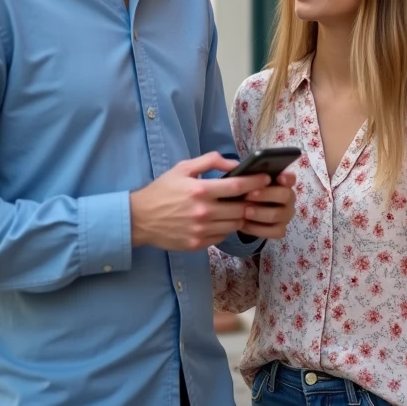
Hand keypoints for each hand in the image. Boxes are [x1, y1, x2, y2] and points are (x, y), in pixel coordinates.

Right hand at [129, 152, 271, 250]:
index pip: (237, 186)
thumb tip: (235, 163)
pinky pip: (223, 236)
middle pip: (241, 208)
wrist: (140, 219)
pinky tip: (222, 220)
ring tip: (240, 207)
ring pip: (235, 224)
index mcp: (199, 190)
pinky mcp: (198, 244)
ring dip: (241, 215)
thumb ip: (210, 161)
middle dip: (252, 201)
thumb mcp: (183, 168)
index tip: (266, 178)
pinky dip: (227, 228)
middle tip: (257, 195)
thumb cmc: (163, 190)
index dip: (255, 182)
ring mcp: (201, 230)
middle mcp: (203, 212)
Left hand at [240, 172, 297, 239]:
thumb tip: (232, 165)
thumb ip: (238, 170)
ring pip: (278, 215)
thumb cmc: (244, 192)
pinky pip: (274, 232)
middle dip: (266, 194)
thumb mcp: (240, 179)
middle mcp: (288, 198)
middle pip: (285, 195)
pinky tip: (245, 225)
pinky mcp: (280, 230)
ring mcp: (285, 215)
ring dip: (260, 213)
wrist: (239, 213)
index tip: (278, 177)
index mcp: (282, 182)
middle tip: (248, 195)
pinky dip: (258, 229)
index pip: (291, 178)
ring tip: (245, 211)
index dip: (287, 177)